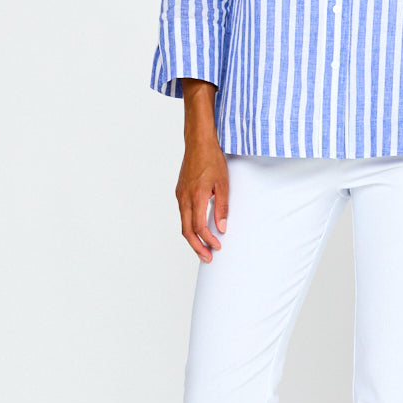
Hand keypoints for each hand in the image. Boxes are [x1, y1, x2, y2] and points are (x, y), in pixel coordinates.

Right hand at [176, 136, 228, 262]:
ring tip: (204, 249)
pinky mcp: (180, 193)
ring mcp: (180, 196)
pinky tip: (199, 230)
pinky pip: (183, 215)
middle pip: (187, 231)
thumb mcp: (223, 184)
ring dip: (193, 239)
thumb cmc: (212, 160)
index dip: (208, 240)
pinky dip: (190, 227)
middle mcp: (184, 198)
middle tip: (208, 258)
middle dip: (197, 247)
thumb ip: (222, 207)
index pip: (199, 227)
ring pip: (183, 224)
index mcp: (196, 196)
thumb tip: (222, 227)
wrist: (198, 143)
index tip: (218, 247)